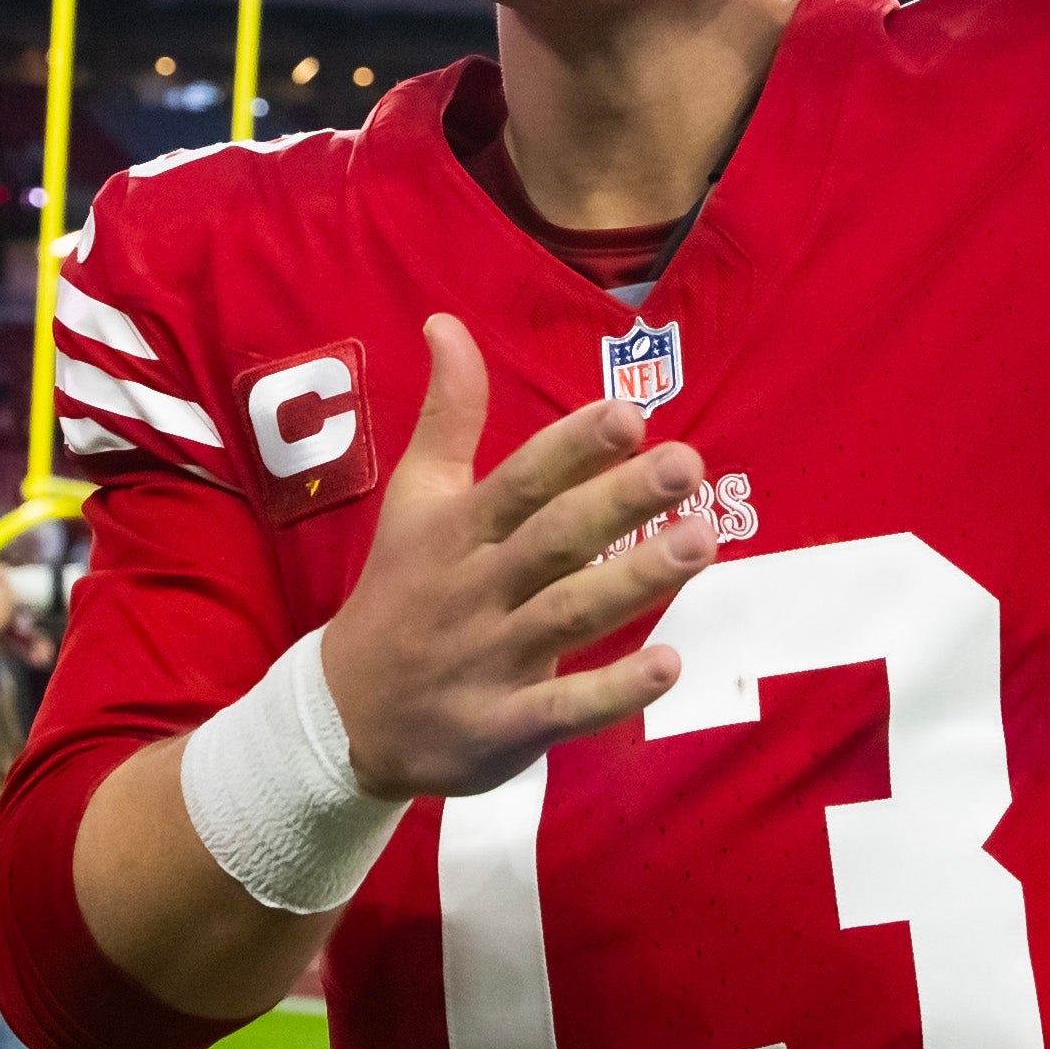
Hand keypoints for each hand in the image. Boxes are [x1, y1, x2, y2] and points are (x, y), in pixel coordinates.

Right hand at [315, 315, 712, 802]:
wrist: (345, 717)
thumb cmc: (400, 592)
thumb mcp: (414, 500)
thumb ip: (447, 416)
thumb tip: (447, 322)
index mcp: (456, 530)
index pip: (521, 480)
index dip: (573, 447)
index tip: (630, 415)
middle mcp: (475, 588)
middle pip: (553, 539)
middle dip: (619, 501)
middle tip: (687, 465)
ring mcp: (490, 659)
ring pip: (569, 614)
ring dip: (635, 579)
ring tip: (703, 540)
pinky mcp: (504, 726)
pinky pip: (564, 707)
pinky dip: (614, 690)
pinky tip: (671, 663)